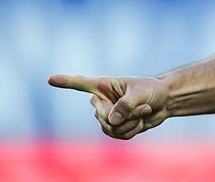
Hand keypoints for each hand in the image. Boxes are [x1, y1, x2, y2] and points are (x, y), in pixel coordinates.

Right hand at [48, 74, 168, 139]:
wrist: (164, 102)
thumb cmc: (152, 90)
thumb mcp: (141, 93)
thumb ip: (126, 105)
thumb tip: (111, 120)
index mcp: (104, 85)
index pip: (81, 84)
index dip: (66, 82)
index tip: (50, 79)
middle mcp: (102, 101)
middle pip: (100, 115)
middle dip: (123, 115)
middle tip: (141, 106)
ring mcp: (107, 116)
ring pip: (110, 129)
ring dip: (131, 123)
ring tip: (143, 111)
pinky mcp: (115, 128)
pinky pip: (119, 136)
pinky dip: (133, 130)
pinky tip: (141, 120)